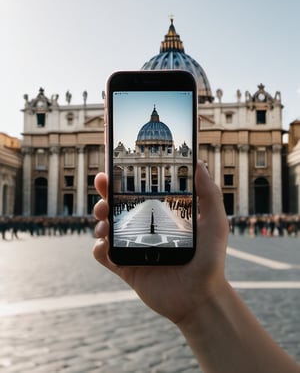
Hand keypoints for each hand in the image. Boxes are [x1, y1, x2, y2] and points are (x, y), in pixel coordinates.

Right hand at [93, 161, 228, 324]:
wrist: (201, 297)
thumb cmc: (211, 259)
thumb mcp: (214, 221)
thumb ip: (208, 192)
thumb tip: (199, 163)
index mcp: (159, 215)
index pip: (137, 192)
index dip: (124, 178)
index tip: (115, 163)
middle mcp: (143, 229)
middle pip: (116, 205)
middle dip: (104, 192)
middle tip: (102, 182)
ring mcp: (132, 248)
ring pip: (106, 227)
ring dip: (99, 217)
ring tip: (104, 216)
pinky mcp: (125, 268)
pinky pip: (103, 256)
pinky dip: (99, 247)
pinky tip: (105, 243)